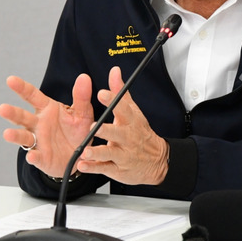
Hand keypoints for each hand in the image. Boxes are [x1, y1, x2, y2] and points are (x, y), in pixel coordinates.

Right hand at [0, 74, 95, 178]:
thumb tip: (84, 77)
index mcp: (47, 109)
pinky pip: (36, 157)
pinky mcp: (42, 158)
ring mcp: (38, 141)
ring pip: (23, 137)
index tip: (10, 80)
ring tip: (7, 134)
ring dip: (15, 135)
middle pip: (22, 117)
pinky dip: (33, 157)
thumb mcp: (83, 113)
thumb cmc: (78, 131)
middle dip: (12, 113)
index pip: (32, 96)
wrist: (81, 155)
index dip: (21, 87)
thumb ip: (82, 97)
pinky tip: (31, 156)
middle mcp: (38, 124)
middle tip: (2, 108)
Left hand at [75, 66, 169, 185]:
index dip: (113, 101)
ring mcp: (123, 154)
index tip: (102, 93)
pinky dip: (94, 167)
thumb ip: (120, 92)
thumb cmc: (140, 133)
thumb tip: (114, 71)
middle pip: (117, 132)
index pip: (123, 109)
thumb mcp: (133, 111)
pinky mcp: (118, 168)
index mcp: (131, 121)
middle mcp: (128, 137)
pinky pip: (105, 168)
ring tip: (86, 151)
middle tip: (92, 127)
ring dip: (98, 152)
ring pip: (111, 152)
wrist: (157, 161)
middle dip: (106, 130)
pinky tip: (84, 165)